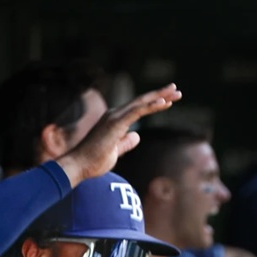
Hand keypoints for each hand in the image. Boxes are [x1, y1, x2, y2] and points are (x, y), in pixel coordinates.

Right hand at [56, 84, 180, 185]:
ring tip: (176, 92)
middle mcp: (115, 115)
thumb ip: (126, 142)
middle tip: (176, 89)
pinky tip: (164, 103)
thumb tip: (136, 136)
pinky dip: (150, 106)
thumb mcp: (115, 151)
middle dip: (160, 95)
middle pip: (142, 101)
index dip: (154, 103)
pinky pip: (136, 112)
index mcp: (115, 121)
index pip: (138, 108)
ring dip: (159, 97)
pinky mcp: (115, 123)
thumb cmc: (94, 161)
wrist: (79, 166)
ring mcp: (114, 118)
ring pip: (141, 103)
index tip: (170, 100)